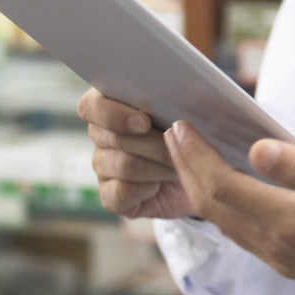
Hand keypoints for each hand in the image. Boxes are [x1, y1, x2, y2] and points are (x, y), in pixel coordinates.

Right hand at [78, 89, 195, 220]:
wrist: (202, 175)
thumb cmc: (193, 134)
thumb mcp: (191, 111)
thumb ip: (179, 98)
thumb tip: (186, 100)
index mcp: (111, 104)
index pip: (91, 106)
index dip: (114, 113)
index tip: (144, 120)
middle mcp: (101, 135)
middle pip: (116, 138)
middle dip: (156, 144)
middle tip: (181, 147)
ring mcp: (103, 166)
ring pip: (125, 165)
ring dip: (160, 166)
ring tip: (179, 165)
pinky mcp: (110, 196)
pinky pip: (122, 193)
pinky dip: (148, 189)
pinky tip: (160, 186)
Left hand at [168, 121, 294, 294]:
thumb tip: (256, 149)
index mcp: (289, 225)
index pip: (222, 188)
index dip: (196, 157)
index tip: (181, 127)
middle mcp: (277, 249)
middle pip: (214, 208)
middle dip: (188, 170)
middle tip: (174, 134)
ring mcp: (283, 261)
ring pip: (225, 225)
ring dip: (201, 190)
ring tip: (190, 158)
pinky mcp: (293, 264)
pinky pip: (243, 235)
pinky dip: (224, 209)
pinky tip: (228, 192)